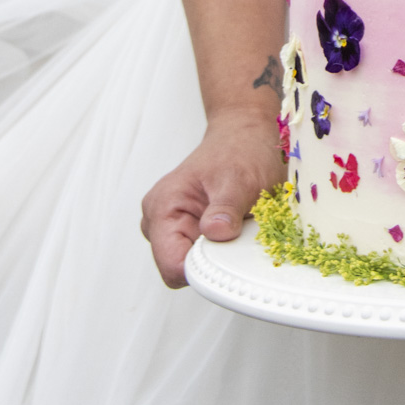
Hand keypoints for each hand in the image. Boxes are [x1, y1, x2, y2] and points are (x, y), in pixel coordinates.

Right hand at [141, 108, 283, 287]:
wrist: (245, 134)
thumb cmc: (240, 149)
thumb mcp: (239, 177)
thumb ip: (226, 208)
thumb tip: (215, 233)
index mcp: (162, 208)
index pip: (172, 265)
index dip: (202, 269)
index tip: (229, 255)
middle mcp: (159, 221)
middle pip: (181, 270)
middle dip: (212, 260)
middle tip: (238, 233)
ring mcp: (172, 227)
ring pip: (194, 265)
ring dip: (218, 253)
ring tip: (237, 223)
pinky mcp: (188, 231)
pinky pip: (203, 255)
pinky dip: (222, 248)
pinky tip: (234, 226)